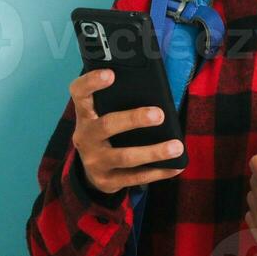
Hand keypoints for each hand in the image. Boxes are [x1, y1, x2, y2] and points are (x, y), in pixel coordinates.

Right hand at [69, 68, 184, 193]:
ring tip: (177, 146)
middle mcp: (86, 137)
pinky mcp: (107, 181)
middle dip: (134, 119)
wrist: (92, 172)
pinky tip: (176, 165)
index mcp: (85, 114)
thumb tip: (157, 94)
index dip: (91, 82)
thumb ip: (120, 102)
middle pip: (107, 125)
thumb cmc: (107, 133)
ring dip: (153, 151)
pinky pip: (136, 177)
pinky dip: (159, 172)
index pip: (79, 93)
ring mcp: (94, 161)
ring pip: (125, 157)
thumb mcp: (105, 116)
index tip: (111, 74)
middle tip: (159, 114)